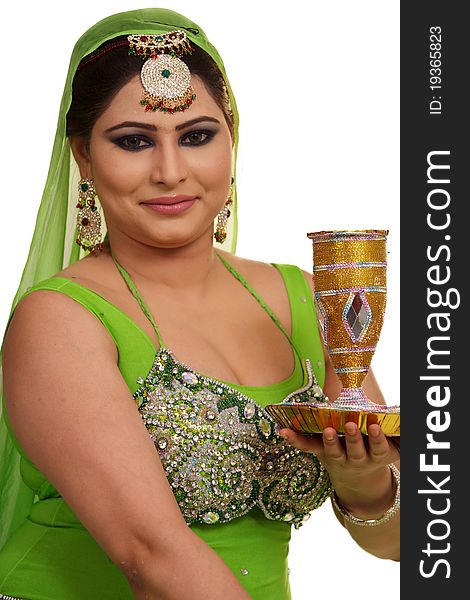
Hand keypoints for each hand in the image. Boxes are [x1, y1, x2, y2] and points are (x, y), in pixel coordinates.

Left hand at [279, 422, 399, 494]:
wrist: (358, 478)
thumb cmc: (377, 451)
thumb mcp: (396, 447)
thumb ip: (402, 435)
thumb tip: (408, 419)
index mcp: (376, 456)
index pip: (378, 449)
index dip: (376, 439)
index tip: (374, 427)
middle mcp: (357, 460)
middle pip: (355, 451)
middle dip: (353, 439)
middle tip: (350, 426)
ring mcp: (337, 457)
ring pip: (333, 452)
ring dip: (329, 441)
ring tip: (327, 430)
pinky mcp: (321, 453)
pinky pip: (307, 447)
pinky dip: (295, 440)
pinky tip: (283, 430)